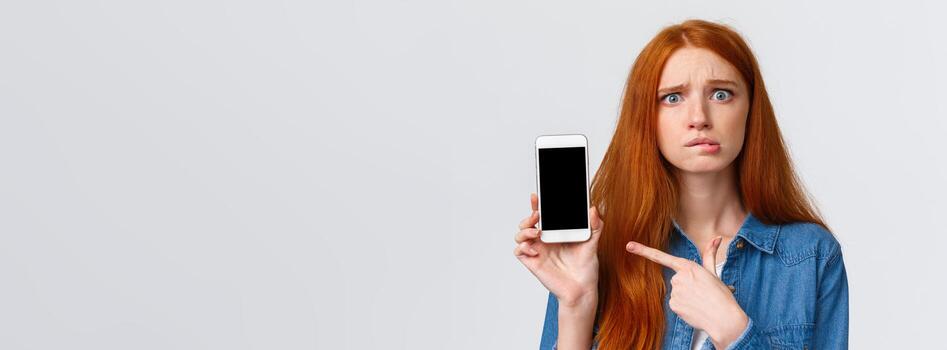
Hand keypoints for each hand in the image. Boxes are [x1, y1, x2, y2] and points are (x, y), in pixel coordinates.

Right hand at [513, 193, 602, 307]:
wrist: (582, 289)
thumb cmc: (586, 267)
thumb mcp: (592, 243)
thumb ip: (595, 226)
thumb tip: (593, 209)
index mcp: (556, 233)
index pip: (543, 215)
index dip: (537, 204)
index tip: (537, 196)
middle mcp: (544, 240)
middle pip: (527, 223)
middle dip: (528, 216)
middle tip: (537, 215)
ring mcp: (537, 251)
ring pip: (520, 235)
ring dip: (524, 230)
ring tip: (536, 232)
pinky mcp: (532, 263)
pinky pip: (519, 251)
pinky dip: (522, 247)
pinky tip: (533, 248)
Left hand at [625, 237, 748, 347]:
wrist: (724, 318)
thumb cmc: (720, 295)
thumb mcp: (714, 272)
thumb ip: (710, 254)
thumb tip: (716, 237)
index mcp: (688, 266)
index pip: (662, 257)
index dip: (643, 251)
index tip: (628, 246)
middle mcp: (678, 277)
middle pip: (676, 280)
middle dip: (687, 286)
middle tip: (702, 293)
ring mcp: (675, 291)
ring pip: (676, 293)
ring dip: (686, 297)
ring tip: (700, 302)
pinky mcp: (673, 305)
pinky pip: (675, 304)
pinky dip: (684, 307)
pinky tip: (694, 309)